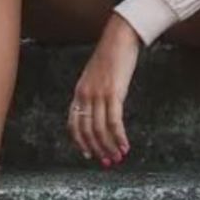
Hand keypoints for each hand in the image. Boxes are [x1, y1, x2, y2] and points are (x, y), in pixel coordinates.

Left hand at [67, 14, 140, 167]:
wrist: (120, 37)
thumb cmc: (112, 54)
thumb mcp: (97, 75)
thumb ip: (95, 91)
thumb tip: (101, 107)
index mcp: (79, 92)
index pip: (74, 124)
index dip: (80, 142)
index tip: (89, 154)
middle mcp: (85, 95)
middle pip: (87, 131)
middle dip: (97, 149)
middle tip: (107, 162)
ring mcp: (98, 94)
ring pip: (100, 129)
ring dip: (109, 147)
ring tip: (118, 157)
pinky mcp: (114, 93)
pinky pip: (114, 121)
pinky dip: (119, 137)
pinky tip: (125, 145)